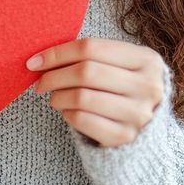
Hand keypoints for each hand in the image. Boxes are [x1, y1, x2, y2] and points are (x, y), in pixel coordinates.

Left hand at [26, 37, 165, 147]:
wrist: (145, 127)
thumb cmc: (122, 88)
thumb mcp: (117, 65)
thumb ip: (89, 56)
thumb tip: (40, 60)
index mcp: (147, 59)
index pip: (91, 48)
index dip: (57, 53)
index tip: (36, 61)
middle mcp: (148, 86)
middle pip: (85, 72)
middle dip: (53, 76)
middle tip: (40, 83)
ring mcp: (138, 113)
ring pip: (81, 97)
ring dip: (58, 96)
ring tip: (55, 98)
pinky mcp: (125, 137)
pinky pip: (82, 120)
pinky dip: (68, 114)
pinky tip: (69, 112)